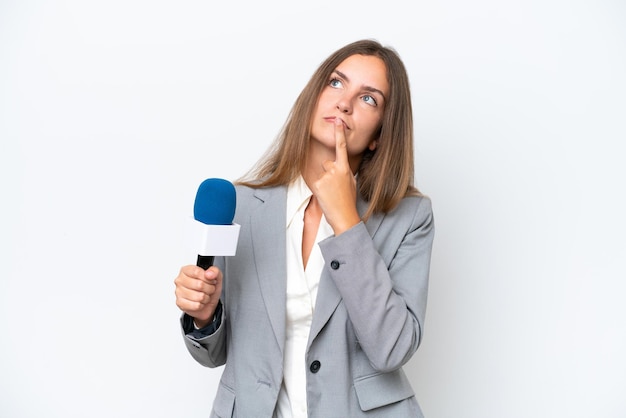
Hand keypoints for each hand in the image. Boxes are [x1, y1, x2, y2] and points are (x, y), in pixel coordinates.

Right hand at [174, 265, 222, 326]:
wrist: (207, 304)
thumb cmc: (208, 288)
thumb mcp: (215, 276)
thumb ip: (214, 271)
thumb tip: (209, 274)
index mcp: (186, 270)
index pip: (197, 272)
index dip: (207, 278)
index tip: (211, 280)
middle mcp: (180, 280)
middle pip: (200, 285)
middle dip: (209, 289)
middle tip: (209, 289)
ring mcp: (178, 292)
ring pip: (200, 296)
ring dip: (206, 298)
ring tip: (204, 295)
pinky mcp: (180, 303)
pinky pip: (196, 305)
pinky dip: (202, 305)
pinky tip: (199, 302)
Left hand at [313, 118, 360, 234]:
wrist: (344, 216)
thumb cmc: (348, 200)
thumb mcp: (351, 182)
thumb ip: (344, 171)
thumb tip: (339, 167)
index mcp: (345, 168)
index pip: (342, 147)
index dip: (339, 134)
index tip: (337, 122)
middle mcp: (335, 170)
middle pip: (327, 163)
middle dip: (329, 172)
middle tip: (335, 187)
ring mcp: (325, 177)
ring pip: (322, 173)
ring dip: (324, 181)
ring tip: (331, 193)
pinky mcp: (317, 184)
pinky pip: (317, 182)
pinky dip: (320, 189)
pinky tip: (326, 196)